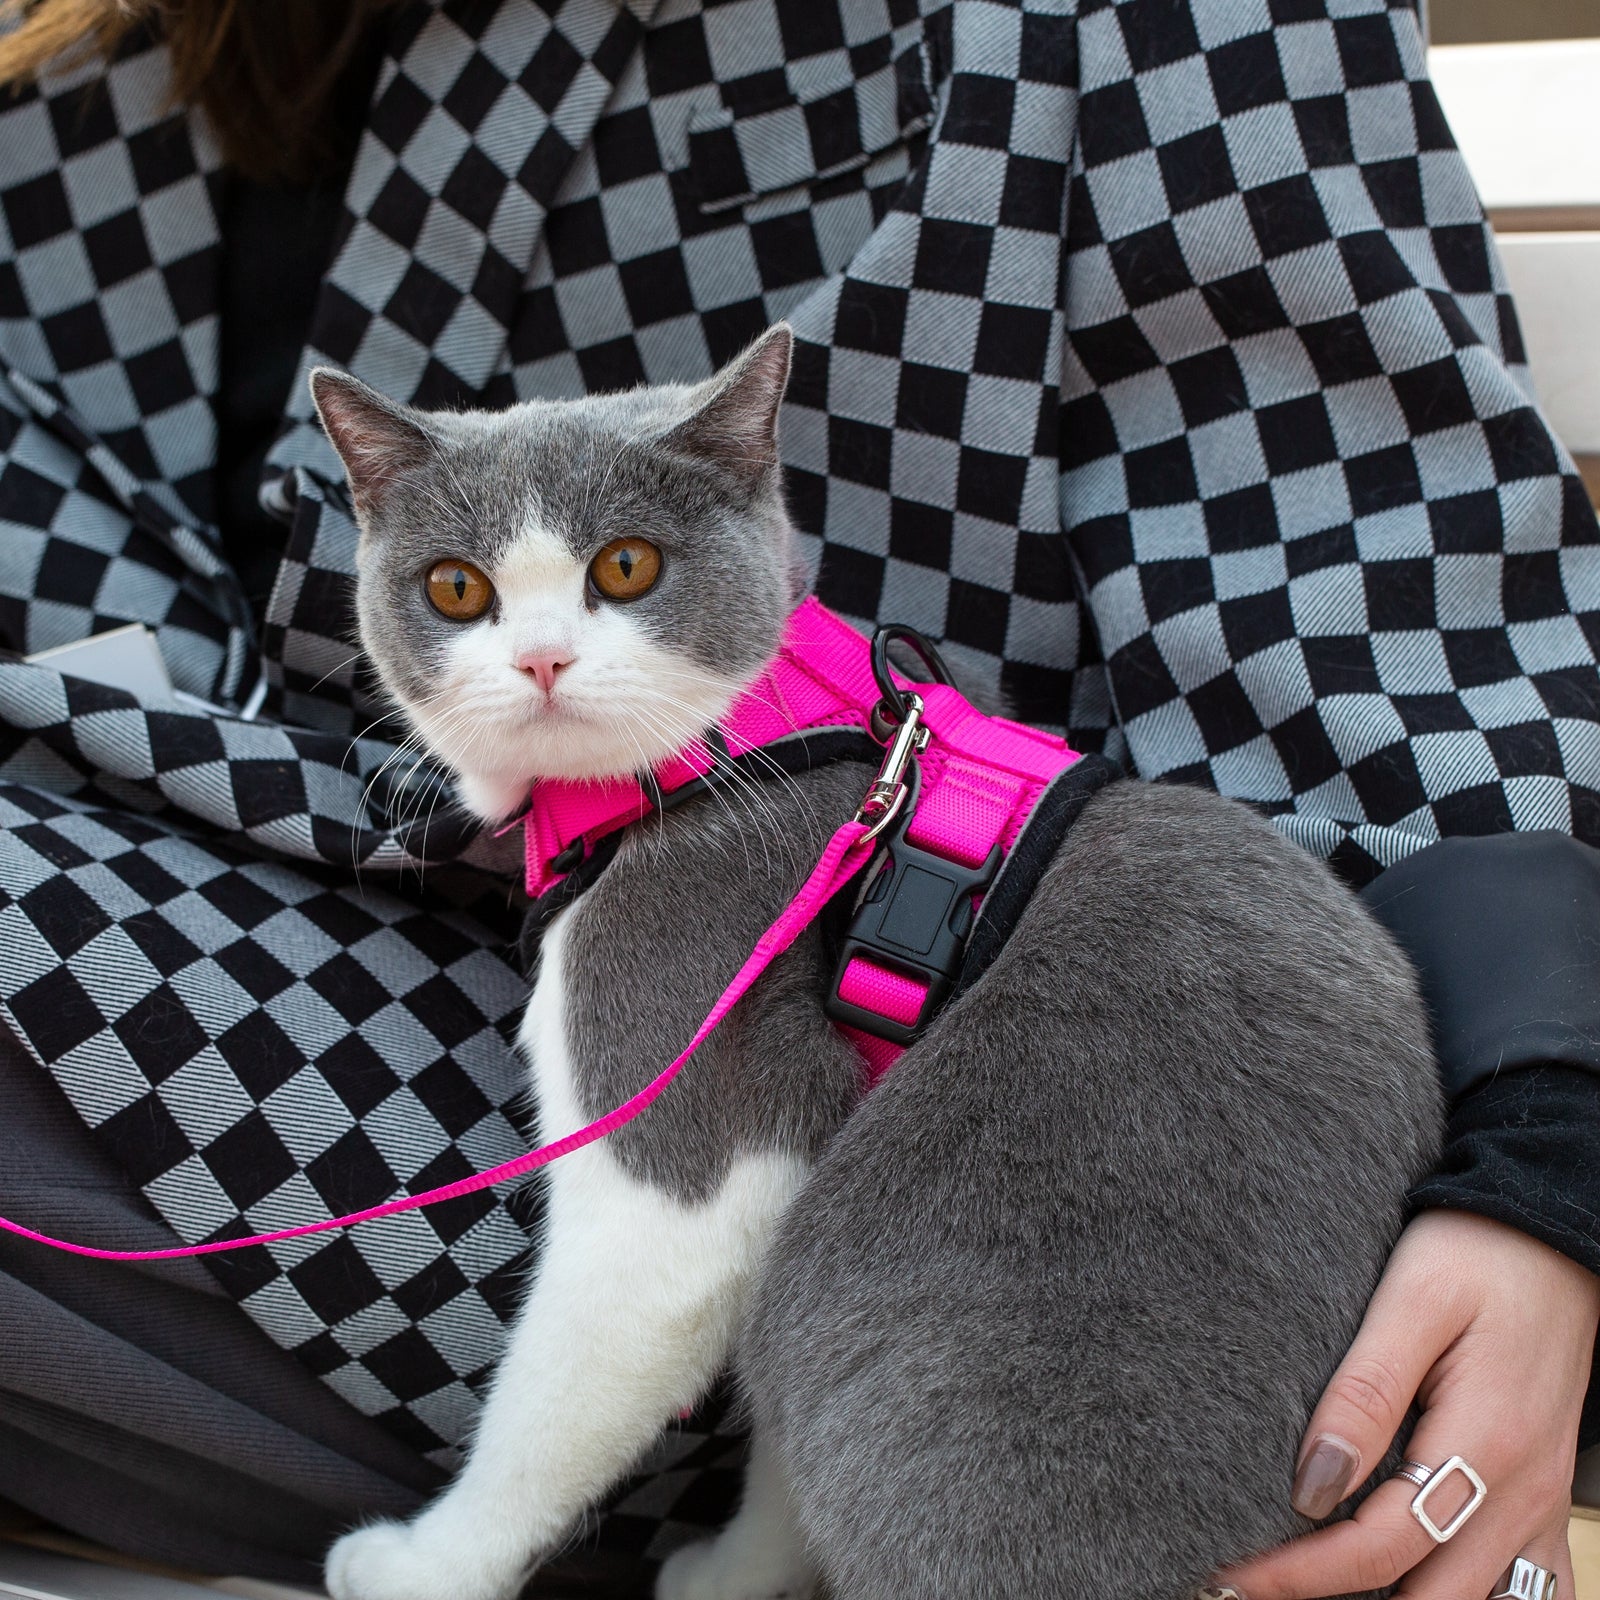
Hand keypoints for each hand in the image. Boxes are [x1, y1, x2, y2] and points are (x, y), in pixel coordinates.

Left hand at [1220, 1210, 1599, 1599]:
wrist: (1552, 1232)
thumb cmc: (1477, 1253)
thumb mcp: (1411, 1300)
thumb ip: (1363, 1393)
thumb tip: (1313, 1484)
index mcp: (1485, 1443)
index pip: (1380, 1547)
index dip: (1301, 1572)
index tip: (1236, 1573)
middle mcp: (1521, 1492)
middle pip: (1427, 1597)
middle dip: (1335, 1598)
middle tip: (1256, 1581)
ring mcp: (1539, 1502)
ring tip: (1314, 1582)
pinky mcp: (1542, 1496)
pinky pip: (1523, 1587)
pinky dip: (1462, 1595)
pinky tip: (1404, 1585)